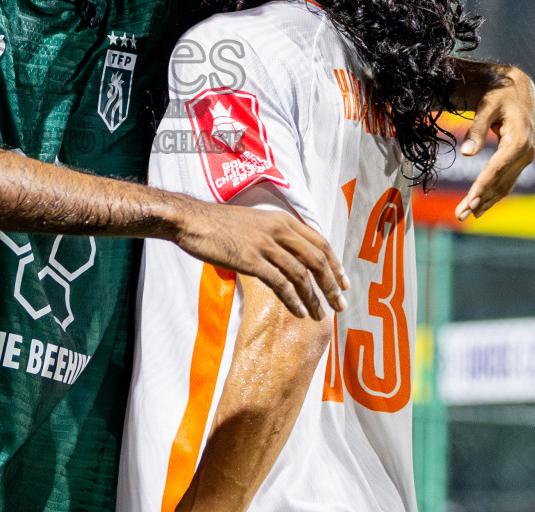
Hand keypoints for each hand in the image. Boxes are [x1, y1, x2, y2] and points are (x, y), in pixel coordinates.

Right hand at [169, 198, 346, 318]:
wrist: (192, 220)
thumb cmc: (219, 223)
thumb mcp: (255, 222)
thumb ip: (274, 235)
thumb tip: (290, 254)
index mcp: (282, 219)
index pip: (319, 242)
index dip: (335, 264)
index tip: (343, 282)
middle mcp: (278, 230)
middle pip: (316, 260)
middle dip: (331, 285)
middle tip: (340, 304)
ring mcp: (265, 245)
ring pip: (301, 274)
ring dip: (315, 297)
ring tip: (320, 315)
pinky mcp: (250, 260)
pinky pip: (280, 283)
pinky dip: (293, 300)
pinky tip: (299, 312)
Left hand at [453, 64, 534, 220]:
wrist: (521, 91)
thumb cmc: (501, 94)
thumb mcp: (487, 105)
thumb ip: (477, 128)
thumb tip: (465, 153)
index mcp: (519, 140)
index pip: (497, 169)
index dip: (482, 186)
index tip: (469, 202)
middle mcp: (525, 153)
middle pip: (499, 182)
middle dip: (480, 199)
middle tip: (460, 215)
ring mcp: (524, 159)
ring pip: (503, 186)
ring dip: (485, 202)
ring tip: (465, 215)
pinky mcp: (520, 161)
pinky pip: (506, 182)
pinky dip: (493, 195)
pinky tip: (480, 206)